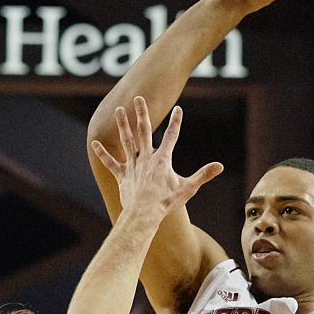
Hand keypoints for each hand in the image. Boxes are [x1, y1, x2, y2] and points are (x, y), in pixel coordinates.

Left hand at [91, 96, 222, 218]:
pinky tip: (94, 143)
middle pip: (144, 131)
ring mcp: (133, 166)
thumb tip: (220, 166)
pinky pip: (111, 163)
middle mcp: (146, 158)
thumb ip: (203, 175)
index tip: (178, 109)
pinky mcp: (122, 176)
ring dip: (122, 125)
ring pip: (126, 141)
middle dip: (142, 113)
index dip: (176, 122)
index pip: (172, 136)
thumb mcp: (188, 188)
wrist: (145, 214)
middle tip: (138, 98)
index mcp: (162, 159)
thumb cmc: (166, 202)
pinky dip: (103, 153)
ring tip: (118, 110)